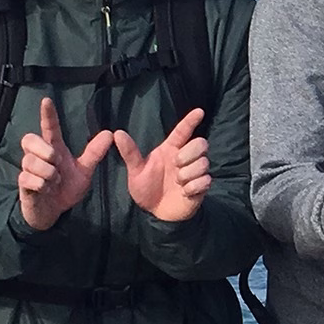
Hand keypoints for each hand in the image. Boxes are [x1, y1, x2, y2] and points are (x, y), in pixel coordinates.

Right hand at [18, 98, 113, 232]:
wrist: (53, 212)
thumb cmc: (65, 188)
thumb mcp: (84, 171)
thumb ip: (94, 153)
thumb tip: (110, 133)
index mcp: (53, 149)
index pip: (49, 128)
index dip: (48, 115)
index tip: (47, 100)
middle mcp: (38, 156)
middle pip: (29, 139)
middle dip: (44, 149)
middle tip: (56, 162)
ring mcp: (28, 169)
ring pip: (31, 161)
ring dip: (48, 173)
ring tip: (54, 182)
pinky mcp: (23, 183)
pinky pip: (29, 178)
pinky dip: (42, 185)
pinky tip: (46, 190)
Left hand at [115, 108, 210, 224]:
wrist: (155, 212)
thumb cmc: (146, 188)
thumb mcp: (135, 170)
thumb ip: (129, 152)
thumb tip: (117, 133)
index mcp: (170, 149)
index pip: (183, 130)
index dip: (191, 120)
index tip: (199, 111)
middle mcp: (185, 158)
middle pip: (201, 143)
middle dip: (189, 153)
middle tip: (176, 164)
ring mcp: (195, 172)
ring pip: (204, 162)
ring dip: (188, 174)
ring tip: (177, 183)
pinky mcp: (201, 187)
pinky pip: (205, 180)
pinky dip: (193, 187)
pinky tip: (184, 192)